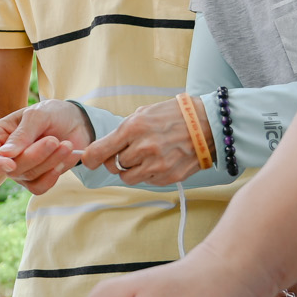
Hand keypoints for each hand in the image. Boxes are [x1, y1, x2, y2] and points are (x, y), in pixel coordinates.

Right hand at [0, 99, 95, 193]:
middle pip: (11, 168)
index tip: (11, 164)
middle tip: (54, 140)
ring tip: (65, 145)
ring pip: (28, 176)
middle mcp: (4, 155)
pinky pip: (38, 187)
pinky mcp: (34, 179)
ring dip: (49, 162)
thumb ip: (22, 134)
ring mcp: (19, 169)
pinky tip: (61, 161)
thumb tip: (5, 154)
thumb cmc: (51, 113)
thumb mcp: (37, 115)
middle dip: (35, 156)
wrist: (74, 122)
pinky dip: (52, 176)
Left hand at [84, 95, 209, 185]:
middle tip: (127, 152)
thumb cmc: (173, 115)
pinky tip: (159, 161)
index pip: (100, 151)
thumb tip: (102, 149)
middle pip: (114, 165)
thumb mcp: (143, 114)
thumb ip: (122, 132)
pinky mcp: (168, 177)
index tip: (88, 161)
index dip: (90, 159)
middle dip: (116, 160)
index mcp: (133, 128)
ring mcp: (157, 165)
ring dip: (131, 169)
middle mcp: (143, 148)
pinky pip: (147, 181)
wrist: (208, 124)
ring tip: (144, 157)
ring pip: (128, 177)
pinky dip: (148, 174)